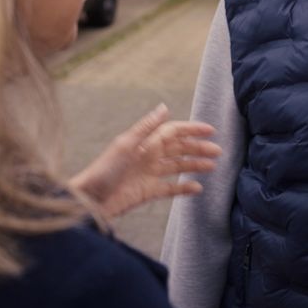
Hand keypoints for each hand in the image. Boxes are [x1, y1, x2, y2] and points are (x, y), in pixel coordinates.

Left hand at [70, 104, 220, 217]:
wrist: (89, 200)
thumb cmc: (104, 170)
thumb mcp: (125, 144)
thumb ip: (146, 127)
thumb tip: (165, 107)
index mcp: (144, 142)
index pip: (173, 132)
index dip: (191, 130)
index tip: (211, 131)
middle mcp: (148, 156)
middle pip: (178, 149)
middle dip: (198, 148)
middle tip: (218, 151)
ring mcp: (149, 174)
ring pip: (177, 166)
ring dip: (195, 165)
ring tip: (213, 166)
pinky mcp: (147, 192)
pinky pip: (170, 188)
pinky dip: (184, 187)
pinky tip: (198, 188)